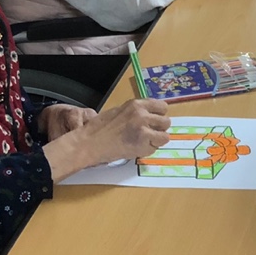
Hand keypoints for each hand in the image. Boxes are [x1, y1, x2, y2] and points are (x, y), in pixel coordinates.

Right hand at [43, 98, 170, 179]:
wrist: (89, 143)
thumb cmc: (100, 128)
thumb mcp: (120, 111)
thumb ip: (136, 112)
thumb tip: (151, 116)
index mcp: (136, 104)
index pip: (162, 106)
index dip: (159, 115)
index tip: (154, 121)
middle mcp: (142, 114)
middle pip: (166, 122)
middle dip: (159, 129)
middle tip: (147, 134)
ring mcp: (144, 130)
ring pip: (165, 136)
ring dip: (156, 141)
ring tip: (143, 142)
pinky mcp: (143, 144)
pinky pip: (155, 148)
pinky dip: (148, 150)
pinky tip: (136, 149)